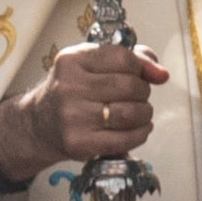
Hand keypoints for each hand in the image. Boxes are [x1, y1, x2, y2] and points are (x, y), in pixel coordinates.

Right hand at [0, 39, 164, 184]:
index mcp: (72, 60)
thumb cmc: (71, 92)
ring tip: (138, 113)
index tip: (140, 75)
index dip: (140, 67)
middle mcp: (69, 86)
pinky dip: (140, 133)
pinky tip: (138, 129)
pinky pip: (125, 139)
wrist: (39, 125)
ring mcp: (73, 117)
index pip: (123, 57)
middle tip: (137, 96)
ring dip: (144, 113)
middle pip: (129, 86)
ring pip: (131, 113)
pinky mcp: (79, 143)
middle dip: (142, 91)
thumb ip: (131, 59)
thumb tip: (162, 74)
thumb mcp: (91, 65)